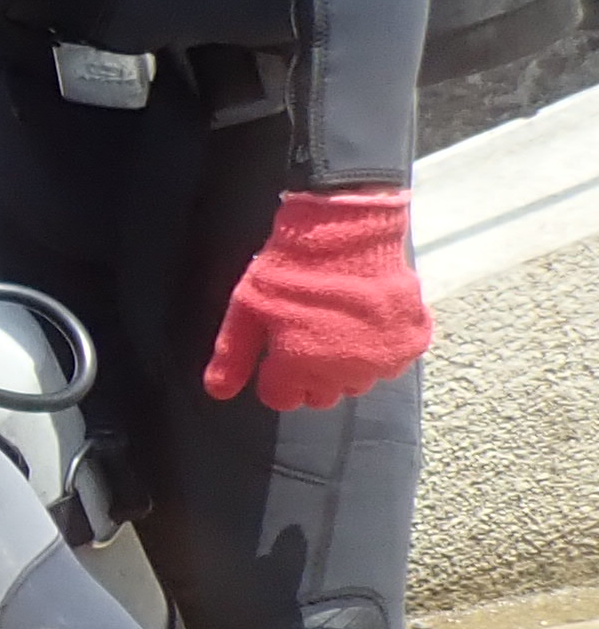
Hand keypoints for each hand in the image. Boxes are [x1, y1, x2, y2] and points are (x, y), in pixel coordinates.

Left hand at [203, 188, 430, 410]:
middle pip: (321, 395)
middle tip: (307, 337)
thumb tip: (218, 392)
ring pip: (357, 382)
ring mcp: (382, 359)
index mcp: (300, 367)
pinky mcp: (411, 342)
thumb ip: (233, 355)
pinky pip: (392, 362)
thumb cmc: (289, 268)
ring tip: (336, 326)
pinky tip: (365, 320)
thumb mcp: (246, 308)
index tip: (276, 353)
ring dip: (345, 364)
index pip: (282, 398)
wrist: (344, 230)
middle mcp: (344, 372)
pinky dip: (380, 348)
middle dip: (309, 374)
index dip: (274, 376)